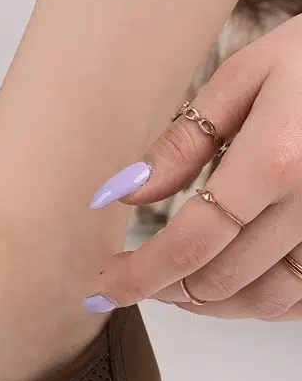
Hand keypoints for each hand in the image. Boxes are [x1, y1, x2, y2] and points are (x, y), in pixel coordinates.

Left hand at [93, 15, 301, 319]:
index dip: (140, 275)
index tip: (103, 286)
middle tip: (133, 279)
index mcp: (277, 160)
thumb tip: (123, 195)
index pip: (192, 243)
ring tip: (176, 285)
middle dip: (168, 290)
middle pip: (226, 280)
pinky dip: (265, 303)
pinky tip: (235, 284)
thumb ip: (184, 141)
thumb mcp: (246, 75)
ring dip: (214, 305)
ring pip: (269, 301)